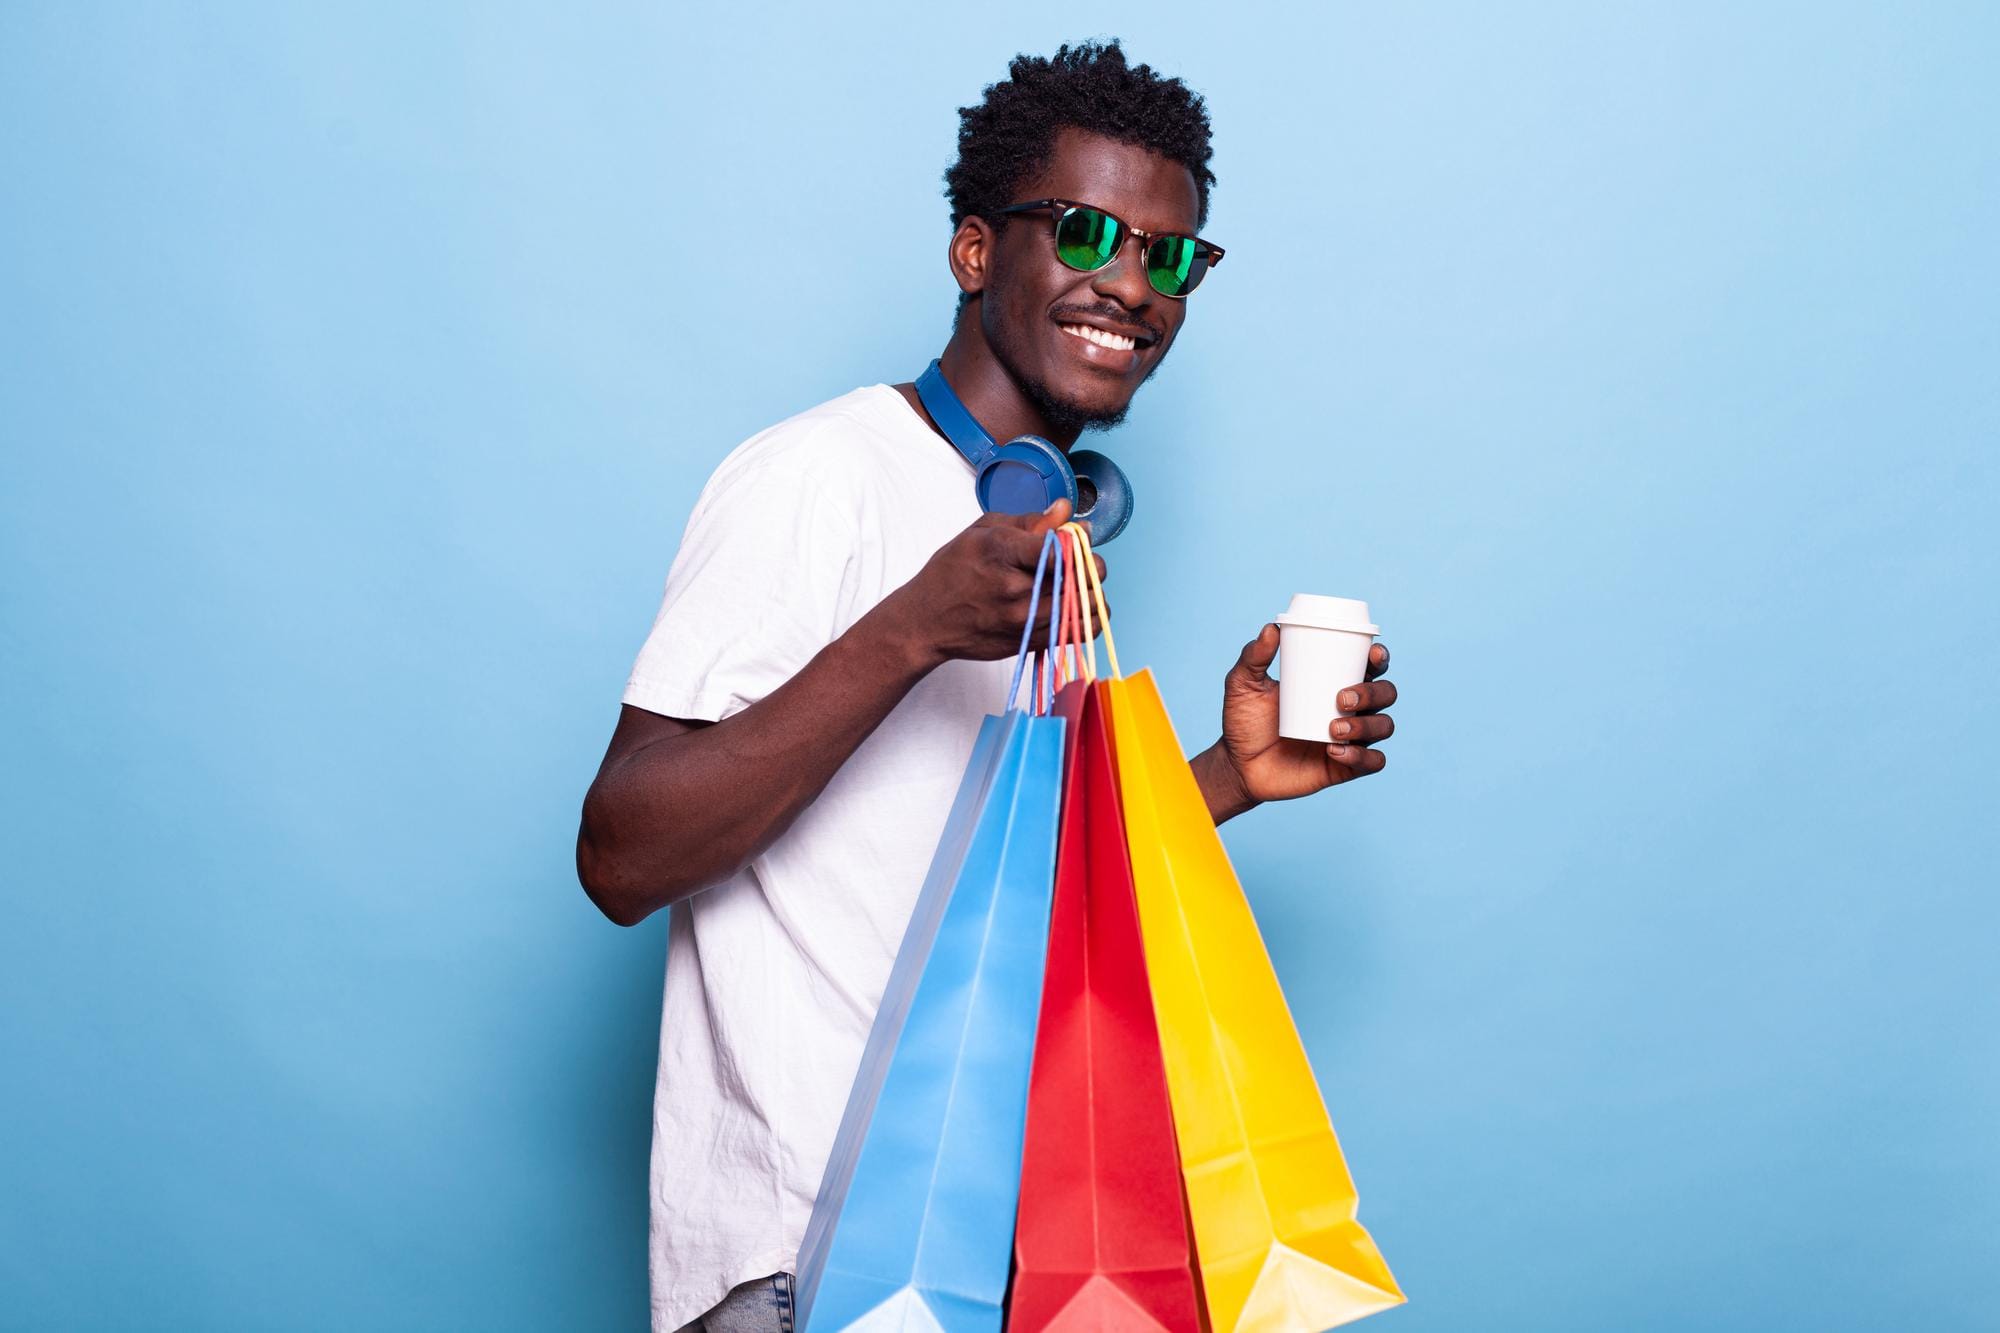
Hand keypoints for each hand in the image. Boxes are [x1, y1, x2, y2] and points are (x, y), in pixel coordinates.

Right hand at [880, 499, 1108, 669]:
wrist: (926, 622)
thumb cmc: (951, 571)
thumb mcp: (981, 531)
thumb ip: (1029, 521)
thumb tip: (1066, 510)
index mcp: (1001, 552)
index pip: (1060, 546)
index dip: (1075, 541)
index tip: (1072, 539)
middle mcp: (1015, 588)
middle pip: (1081, 574)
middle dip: (1089, 562)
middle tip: (1078, 559)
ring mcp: (1024, 619)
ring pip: (1088, 603)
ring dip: (1092, 589)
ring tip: (1077, 582)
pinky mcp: (1030, 641)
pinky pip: (1081, 631)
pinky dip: (1090, 616)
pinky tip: (1079, 606)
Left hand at [1212, 625, 1395, 805]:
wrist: (1237, 765)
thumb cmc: (1244, 721)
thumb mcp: (1244, 685)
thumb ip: (1253, 657)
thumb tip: (1271, 628)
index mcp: (1333, 683)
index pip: (1369, 666)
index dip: (1379, 657)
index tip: (1372, 653)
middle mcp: (1349, 710)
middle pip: (1386, 693)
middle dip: (1373, 692)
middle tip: (1340, 698)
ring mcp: (1350, 739)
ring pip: (1384, 726)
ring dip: (1367, 725)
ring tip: (1333, 729)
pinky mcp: (1345, 768)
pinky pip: (1373, 762)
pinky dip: (1362, 756)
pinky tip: (1335, 751)